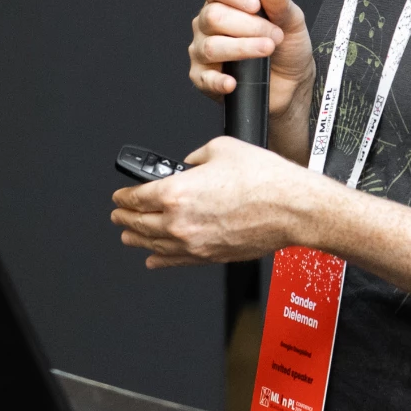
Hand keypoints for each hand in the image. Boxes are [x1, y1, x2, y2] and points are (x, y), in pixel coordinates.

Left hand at [109, 136, 324, 267]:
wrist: (292, 208)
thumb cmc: (265, 179)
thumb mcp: (222, 149)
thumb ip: (197, 157)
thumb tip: (191, 164)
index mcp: (177, 192)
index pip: (136, 197)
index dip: (123, 196)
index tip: (120, 195)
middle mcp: (180, 222)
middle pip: (139, 223)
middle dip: (125, 217)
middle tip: (119, 214)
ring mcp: (194, 244)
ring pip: (153, 245)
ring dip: (136, 239)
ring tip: (128, 235)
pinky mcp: (209, 257)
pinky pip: (175, 261)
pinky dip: (159, 259)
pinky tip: (153, 258)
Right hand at [188, 0, 313, 113]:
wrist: (292, 81)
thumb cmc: (287, 46)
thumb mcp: (291, 21)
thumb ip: (280, 2)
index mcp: (224, 1)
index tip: (255, 5)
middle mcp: (207, 23)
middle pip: (213, 16)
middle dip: (248, 25)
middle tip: (274, 35)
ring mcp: (202, 50)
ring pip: (211, 46)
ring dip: (242, 48)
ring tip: (267, 50)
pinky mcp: (203, 78)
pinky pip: (204, 79)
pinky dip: (219, 81)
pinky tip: (232, 82)